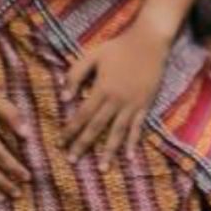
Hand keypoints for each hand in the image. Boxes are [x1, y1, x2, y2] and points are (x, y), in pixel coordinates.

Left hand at [64, 20, 171, 163]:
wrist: (149, 42)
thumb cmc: (118, 48)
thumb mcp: (92, 56)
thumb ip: (75, 75)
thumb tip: (63, 98)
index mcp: (101, 89)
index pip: (82, 114)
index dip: (71, 130)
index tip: (61, 142)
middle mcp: (116, 100)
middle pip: (97, 127)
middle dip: (83, 144)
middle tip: (72, 161)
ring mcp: (132, 105)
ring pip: (117, 132)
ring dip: (109, 152)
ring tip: (102, 168)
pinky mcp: (145, 105)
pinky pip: (137, 127)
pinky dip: (132, 142)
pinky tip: (128, 157)